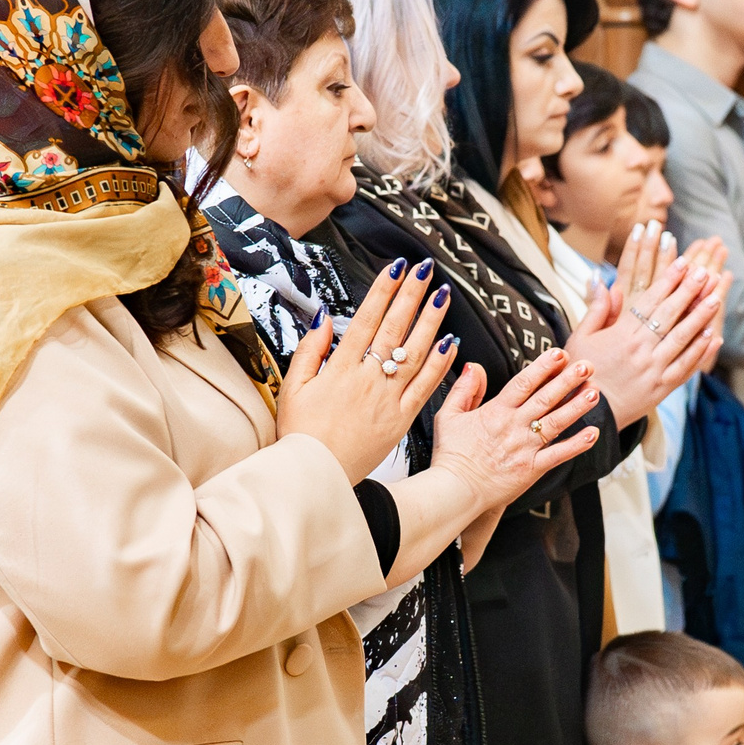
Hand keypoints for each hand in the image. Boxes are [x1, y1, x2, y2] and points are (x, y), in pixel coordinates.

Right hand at [275, 259, 457, 483]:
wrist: (317, 476)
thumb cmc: (300, 435)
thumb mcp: (292, 388)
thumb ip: (309, 350)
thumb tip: (325, 317)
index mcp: (339, 368)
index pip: (367, 319)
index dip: (384, 291)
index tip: (397, 268)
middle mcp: (367, 379)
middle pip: (394, 328)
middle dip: (411, 295)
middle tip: (426, 269)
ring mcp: (387, 399)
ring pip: (415, 353)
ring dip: (431, 321)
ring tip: (443, 296)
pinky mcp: (400, 420)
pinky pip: (425, 387)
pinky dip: (440, 364)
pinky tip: (451, 343)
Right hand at [427, 351, 601, 514]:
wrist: (453, 491)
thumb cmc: (450, 456)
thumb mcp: (448, 416)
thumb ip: (464, 390)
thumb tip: (474, 367)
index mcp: (495, 412)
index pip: (524, 383)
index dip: (543, 367)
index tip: (560, 354)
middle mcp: (513, 426)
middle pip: (545, 398)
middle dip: (567, 380)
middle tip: (587, 366)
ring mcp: (524, 448)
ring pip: (556, 422)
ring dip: (577, 407)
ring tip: (595, 391)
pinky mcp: (531, 469)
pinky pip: (558, 455)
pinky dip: (576, 445)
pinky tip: (592, 433)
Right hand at [563, 230, 724, 427]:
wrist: (588, 416)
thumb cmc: (581, 374)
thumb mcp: (580, 339)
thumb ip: (596, 311)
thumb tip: (604, 283)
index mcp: (621, 335)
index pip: (650, 301)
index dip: (668, 280)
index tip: (683, 263)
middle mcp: (641, 350)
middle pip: (670, 315)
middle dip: (689, 291)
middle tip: (705, 272)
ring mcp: (654, 370)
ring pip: (683, 338)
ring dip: (701, 316)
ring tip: (716, 297)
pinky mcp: (663, 388)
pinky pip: (687, 366)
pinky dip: (701, 351)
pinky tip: (714, 335)